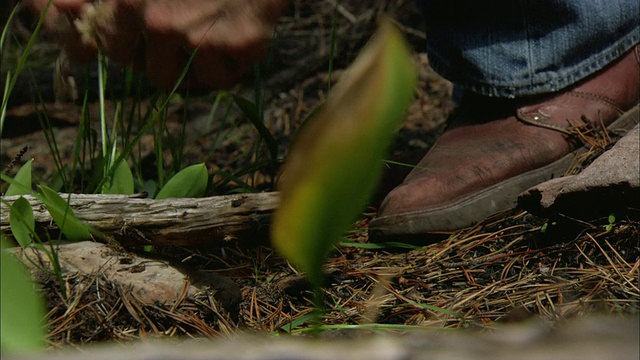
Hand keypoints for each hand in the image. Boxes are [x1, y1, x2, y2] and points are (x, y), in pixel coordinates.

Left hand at [25, 0, 289, 88]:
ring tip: (215, 29)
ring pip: (193, 80)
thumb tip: (62, 6)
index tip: (154, 32)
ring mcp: (202, 38)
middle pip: (156, 74)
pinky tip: (238, 31)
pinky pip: (228, 77)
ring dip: (203, 65)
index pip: (116, 50)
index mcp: (130, 0)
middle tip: (191, 30)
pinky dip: (234, 62)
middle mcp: (162, 23)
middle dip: (171, 61)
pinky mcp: (240, 46)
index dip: (135, 46)